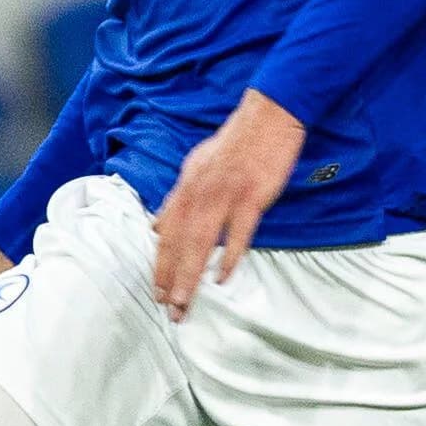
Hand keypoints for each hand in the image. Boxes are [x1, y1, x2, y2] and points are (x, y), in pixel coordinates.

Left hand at [151, 90, 304, 320]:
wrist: (267, 117)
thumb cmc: (234, 143)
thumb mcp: (196, 166)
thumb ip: (179, 198)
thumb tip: (158, 225)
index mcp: (186, 187)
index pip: (166, 232)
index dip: (160, 262)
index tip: (157, 289)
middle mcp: (199, 193)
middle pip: (178, 243)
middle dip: (170, 278)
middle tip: (168, 308)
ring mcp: (225, 195)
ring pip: (200, 243)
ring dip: (190, 275)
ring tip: (184, 302)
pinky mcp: (251, 197)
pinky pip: (238, 233)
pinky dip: (229, 256)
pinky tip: (222, 277)